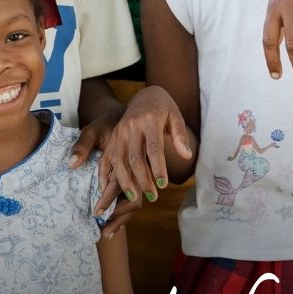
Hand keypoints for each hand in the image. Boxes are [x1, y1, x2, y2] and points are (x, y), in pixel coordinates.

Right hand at [96, 87, 194, 219]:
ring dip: (125, 181)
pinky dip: (105, 173)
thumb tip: (187, 155)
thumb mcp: (175, 116)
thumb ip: (181, 135)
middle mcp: (131, 126)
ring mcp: (119, 132)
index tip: (163, 185)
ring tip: (134, 197)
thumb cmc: (163, 108)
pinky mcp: (113, 137)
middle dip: (142, 179)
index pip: (154, 147)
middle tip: (153, 197)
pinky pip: (107, 157)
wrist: (144, 96)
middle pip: (134, 157)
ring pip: (118, 159)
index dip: (158, 167)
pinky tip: (107, 188)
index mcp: (149, 121)